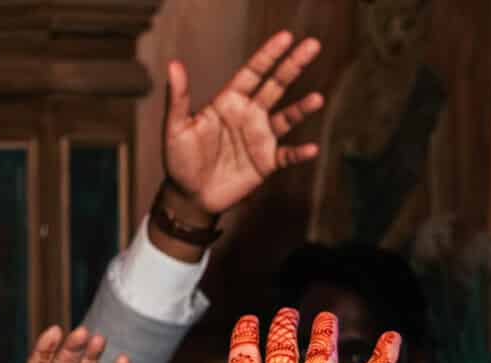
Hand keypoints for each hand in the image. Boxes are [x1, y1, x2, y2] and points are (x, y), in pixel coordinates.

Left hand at [162, 31, 324, 221]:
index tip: (286, 37)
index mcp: (229, 102)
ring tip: (317, 99)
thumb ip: (179, 97)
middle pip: (276, 86)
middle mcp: (249, 115)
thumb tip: (173, 65)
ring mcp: (260, 138)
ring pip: (287, 118)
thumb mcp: (176, 128)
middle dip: (293, 65)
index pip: (253, 72)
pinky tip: (311, 149)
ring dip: (302, 108)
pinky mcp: (266, 162)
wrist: (189, 197)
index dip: (269, 55)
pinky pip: (287, 155)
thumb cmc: (179, 160)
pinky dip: (299, 153)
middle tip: (313, 45)